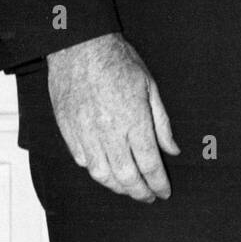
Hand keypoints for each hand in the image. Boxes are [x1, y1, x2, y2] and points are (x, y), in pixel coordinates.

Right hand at [45, 32, 179, 201]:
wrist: (80, 45)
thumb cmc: (117, 60)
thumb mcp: (149, 85)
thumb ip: (161, 122)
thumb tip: (172, 149)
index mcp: (133, 119)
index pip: (149, 164)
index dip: (159, 183)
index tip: (164, 192)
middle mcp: (109, 131)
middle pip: (126, 176)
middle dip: (140, 192)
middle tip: (148, 196)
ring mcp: (86, 132)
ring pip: (102, 174)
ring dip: (117, 186)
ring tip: (128, 188)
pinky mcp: (68, 129)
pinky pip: (82, 160)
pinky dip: (95, 171)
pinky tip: (104, 170)